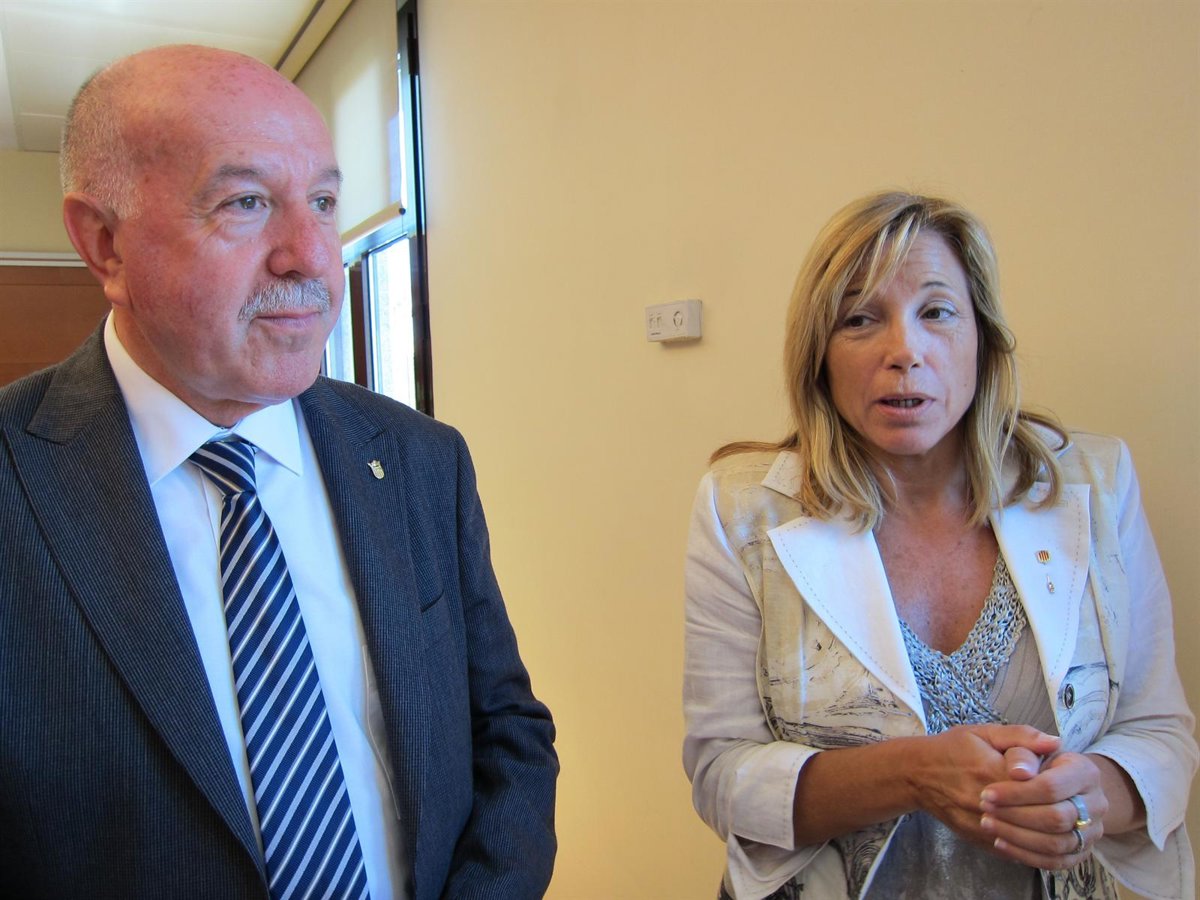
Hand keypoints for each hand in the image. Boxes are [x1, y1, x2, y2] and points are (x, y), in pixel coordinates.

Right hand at [912, 724, 1059, 846]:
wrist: (917, 774)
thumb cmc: (953, 749)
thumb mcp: (984, 733)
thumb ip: (1021, 736)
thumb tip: (1056, 742)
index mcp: (993, 771)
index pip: (1041, 786)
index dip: (1057, 784)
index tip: (1059, 779)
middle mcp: (987, 803)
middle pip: (1039, 816)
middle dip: (1057, 809)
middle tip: (1065, 802)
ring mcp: (982, 825)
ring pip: (1029, 839)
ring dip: (1048, 832)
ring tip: (1057, 819)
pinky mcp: (978, 840)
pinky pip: (1014, 850)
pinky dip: (1030, 845)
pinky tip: (1038, 834)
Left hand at [979, 751, 1107, 869]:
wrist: (1056, 780)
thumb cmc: (1033, 758)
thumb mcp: (1022, 742)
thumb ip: (1022, 745)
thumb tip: (1019, 771)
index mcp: (1086, 772)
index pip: (1051, 787)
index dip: (1017, 793)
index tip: (987, 793)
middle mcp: (1096, 803)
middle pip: (1056, 818)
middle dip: (1015, 815)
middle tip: (985, 809)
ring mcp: (1092, 831)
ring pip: (1056, 843)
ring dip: (1017, 837)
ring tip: (988, 824)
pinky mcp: (1080, 851)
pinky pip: (1055, 861)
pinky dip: (1025, 855)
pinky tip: (999, 842)